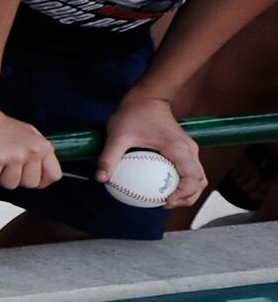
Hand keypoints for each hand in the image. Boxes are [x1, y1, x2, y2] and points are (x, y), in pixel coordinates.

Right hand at [0, 104, 60, 190]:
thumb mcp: (29, 135)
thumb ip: (37, 154)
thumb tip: (39, 172)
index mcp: (43, 146)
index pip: (54, 175)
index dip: (42, 180)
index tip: (31, 177)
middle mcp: (31, 152)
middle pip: (30, 183)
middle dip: (17, 179)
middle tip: (7, 168)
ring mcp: (14, 156)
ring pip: (10, 184)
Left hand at [101, 91, 206, 206]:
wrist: (147, 96)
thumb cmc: (133, 113)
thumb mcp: (117, 135)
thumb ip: (109, 158)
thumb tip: (101, 180)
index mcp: (180, 149)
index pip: (193, 179)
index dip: (183, 195)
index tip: (164, 203)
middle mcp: (189, 150)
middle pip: (199, 182)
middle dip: (187, 198)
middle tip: (163, 204)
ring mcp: (188, 150)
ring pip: (196, 177)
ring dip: (185, 192)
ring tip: (162, 200)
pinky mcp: (182, 149)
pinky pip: (186, 170)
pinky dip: (178, 182)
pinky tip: (156, 187)